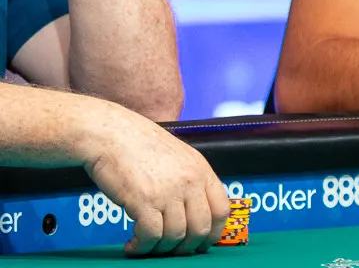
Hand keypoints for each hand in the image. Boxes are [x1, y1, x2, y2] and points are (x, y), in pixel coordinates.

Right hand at [82, 105, 230, 255]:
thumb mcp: (178, 157)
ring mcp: (168, 191)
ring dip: (160, 249)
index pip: (222, 209)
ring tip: (146, 245)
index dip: (214, 232)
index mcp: (201, 169)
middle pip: (201, 228)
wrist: (110, 134)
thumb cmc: (138, 145)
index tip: (203, 243)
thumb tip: (197, 211)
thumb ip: (190, 180)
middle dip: (186, 247)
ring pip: (175, 236)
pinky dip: (142, 247)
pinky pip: (151, 236)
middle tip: (171, 250)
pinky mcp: (143, 201)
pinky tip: (133, 245)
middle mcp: (190, 181)